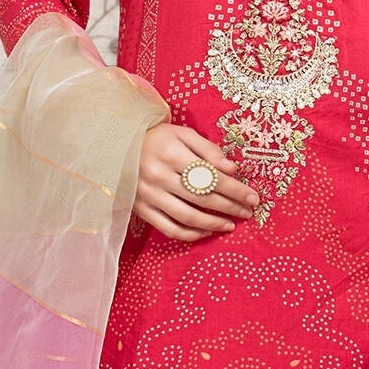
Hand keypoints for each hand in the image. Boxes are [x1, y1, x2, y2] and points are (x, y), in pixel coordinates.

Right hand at [134, 123, 258, 241]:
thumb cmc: (156, 139)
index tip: (253, 197)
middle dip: (230, 207)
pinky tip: (206, 231)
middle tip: (247, 212)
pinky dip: (190, 234)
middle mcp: (159, 176)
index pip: (211, 176)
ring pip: (188, 217)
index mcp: (171, 153)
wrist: (116, 147)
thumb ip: (208, 149)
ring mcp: (149, 196)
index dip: (235, 189)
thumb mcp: (182, 134)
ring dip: (213, 223)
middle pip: (203, 197)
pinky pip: (169, 228)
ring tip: (230, 224)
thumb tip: (232, 169)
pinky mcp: (142, 210)